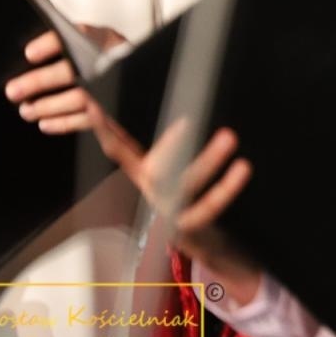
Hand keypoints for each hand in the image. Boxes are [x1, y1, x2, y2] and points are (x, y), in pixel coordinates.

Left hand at [5, 26, 126, 133]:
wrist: (141, 85)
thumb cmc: (111, 63)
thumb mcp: (96, 47)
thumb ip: (71, 46)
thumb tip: (33, 54)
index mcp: (107, 40)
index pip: (82, 34)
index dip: (53, 44)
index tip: (30, 54)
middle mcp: (114, 61)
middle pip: (74, 70)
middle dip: (40, 81)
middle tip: (15, 90)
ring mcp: (116, 87)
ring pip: (79, 98)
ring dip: (47, 106)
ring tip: (27, 110)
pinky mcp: (115, 110)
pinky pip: (86, 119)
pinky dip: (63, 123)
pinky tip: (46, 123)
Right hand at [87, 101, 261, 303]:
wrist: (196, 239)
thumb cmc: (181, 193)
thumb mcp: (165, 166)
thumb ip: (155, 140)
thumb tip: (138, 97)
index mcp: (141, 171)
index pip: (118, 147)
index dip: (105, 129)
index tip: (92, 106)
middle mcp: (150, 191)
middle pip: (154, 169)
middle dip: (168, 146)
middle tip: (188, 122)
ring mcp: (167, 211)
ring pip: (183, 186)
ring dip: (206, 161)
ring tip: (229, 136)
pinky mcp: (187, 226)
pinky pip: (206, 208)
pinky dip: (226, 188)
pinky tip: (243, 167)